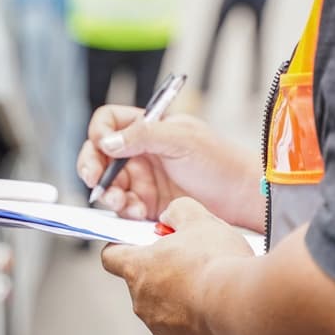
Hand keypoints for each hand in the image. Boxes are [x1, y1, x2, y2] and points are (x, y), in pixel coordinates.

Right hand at [77, 105, 263, 228]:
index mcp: (148, 127)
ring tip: (120, 201)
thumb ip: (143, 135)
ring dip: (108, 193)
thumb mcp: (181, 139)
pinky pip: (123, 207)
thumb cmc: (220, 161)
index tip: (103, 147)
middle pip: (100, 155)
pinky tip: (135, 212)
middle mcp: (141, 152)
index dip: (100, 133)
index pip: (109, 122)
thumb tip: (107, 141)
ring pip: (108, 184)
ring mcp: (143, 179)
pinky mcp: (148, 205)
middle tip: (94, 181)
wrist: (241, 197)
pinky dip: (123, 210)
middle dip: (92, 167)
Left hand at [101, 198, 253, 334]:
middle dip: (164, 271)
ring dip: (182, 296)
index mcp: (139, 268)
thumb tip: (170, 217)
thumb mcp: (198, 220)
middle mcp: (142, 301)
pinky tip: (218, 306)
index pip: (111, 257)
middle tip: (192, 261)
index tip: (135, 244)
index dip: (120, 248)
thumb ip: (178, 211)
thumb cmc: (217, 262)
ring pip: (165, 306)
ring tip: (211, 285)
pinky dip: (197, 319)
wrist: (241, 306)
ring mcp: (160, 327)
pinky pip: (184, 329)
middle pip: (143, 282)